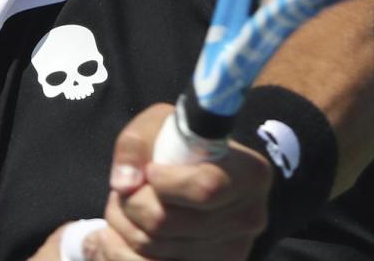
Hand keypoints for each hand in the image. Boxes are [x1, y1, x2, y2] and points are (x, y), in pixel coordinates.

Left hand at [92, 104, 271, 260]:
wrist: (192, 176)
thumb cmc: (176, 144)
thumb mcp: (157, 126)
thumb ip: (135, 144)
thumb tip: (124, 184)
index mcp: (251, 174)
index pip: (205, 188)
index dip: (164, 183)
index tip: (150, 171)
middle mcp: (249, 217)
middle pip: (168, 222)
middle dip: (132, 205)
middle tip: (124, 192)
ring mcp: (232, 250)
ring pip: (156, 249)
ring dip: (125, 227)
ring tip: (124, 208)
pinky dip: (126, 252)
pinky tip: (122, 234)